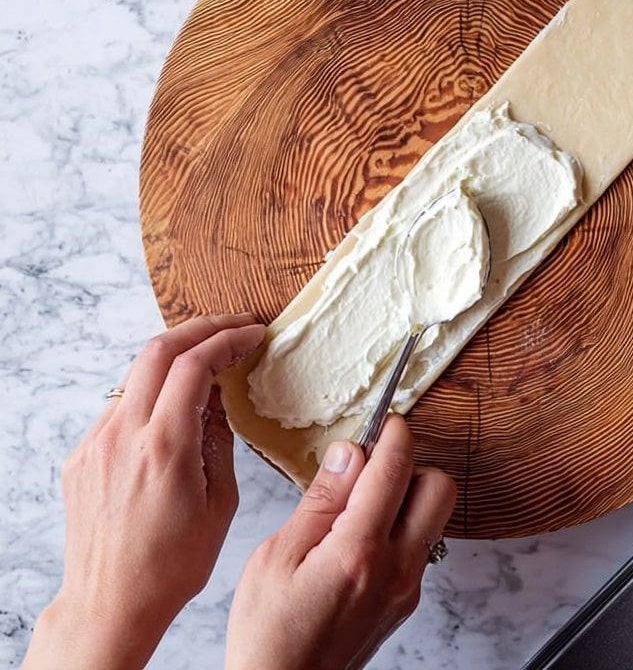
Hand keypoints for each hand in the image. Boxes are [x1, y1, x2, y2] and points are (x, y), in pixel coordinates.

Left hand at [22, 313, 265, 669]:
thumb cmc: (170, 566)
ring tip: (207, 360)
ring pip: (135, 372)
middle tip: (234, 326)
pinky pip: (119, 404)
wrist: (110, 603)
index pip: (194, 364)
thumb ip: (219, 439)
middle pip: (159, 349)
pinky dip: (150, 390)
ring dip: (174, 356)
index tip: (253, 334)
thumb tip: (218, 398)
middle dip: (202, 327)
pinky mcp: (82, 455)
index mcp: (164, 448)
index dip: (228, 339)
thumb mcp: (219, 503)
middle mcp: (123, 437)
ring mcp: (96, 443)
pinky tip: (172, 404)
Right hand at [225, 414, 456, 669]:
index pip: (395, 469)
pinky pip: (419, 546)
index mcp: (359, 551)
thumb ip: (319, 500)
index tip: (384, 419)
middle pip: (438, 487)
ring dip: (407, 496)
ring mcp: (405, 589)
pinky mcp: (404, 603)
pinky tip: (358, 536)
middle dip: (411, 464)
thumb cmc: (268, 637)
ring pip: (433, 517)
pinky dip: (399, 527)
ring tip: (359, 504)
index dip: (393, 432)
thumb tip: (348, 452)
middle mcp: (394, 570)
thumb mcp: (276, 557)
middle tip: (371, 465)